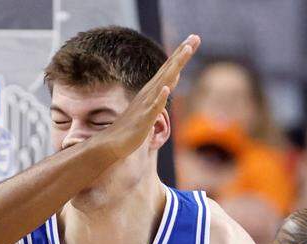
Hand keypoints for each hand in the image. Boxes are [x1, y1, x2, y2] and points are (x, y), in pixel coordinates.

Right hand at [101, 35, 200, 159]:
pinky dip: (160, 97)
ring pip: (163, 82)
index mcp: (152, 90)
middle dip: (182, 53)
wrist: (112, 143)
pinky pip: (153, 107)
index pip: (169, 68)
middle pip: (168, 69)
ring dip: (174, 67)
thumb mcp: (149, 108)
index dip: (181, 54)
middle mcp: (149, 93)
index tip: (193, 38)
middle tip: (195, 36)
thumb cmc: (131, 128)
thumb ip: (159, 95)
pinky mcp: (144, 120)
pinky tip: (166, 88)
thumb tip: (168, 84)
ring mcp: (146, 105)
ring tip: (186, 51)